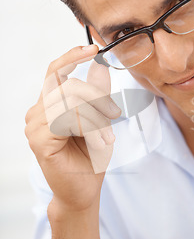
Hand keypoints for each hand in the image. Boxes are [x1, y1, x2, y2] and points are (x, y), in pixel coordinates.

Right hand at [25, 45, 120, 212]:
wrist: (84, 190)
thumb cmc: (90, 157)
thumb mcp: (100, 120)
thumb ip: (98, 95)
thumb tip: (100, 66)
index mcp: (49, 105)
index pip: (55, 71)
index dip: (72, 56)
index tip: (93, 48)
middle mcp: (37, 112)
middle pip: (69, 85)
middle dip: (97, 99)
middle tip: (114, 116)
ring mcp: (34, 126)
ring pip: (70, 101)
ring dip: (96, 118)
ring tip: (105, 136)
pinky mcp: (39, 140)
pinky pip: (68, 119)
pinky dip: (89, 128)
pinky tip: (96, 142)